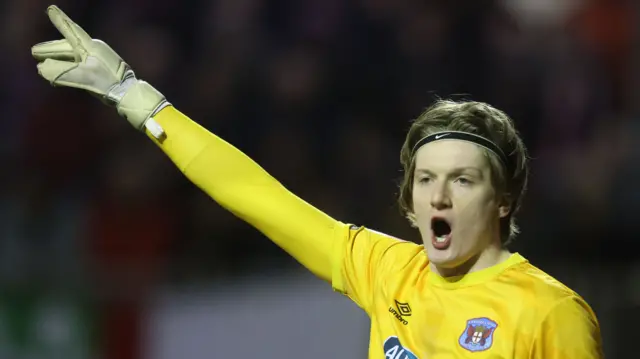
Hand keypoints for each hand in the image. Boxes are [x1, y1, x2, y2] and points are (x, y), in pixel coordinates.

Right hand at [32, 5, 167, 138]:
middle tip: (35, 52)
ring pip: (72, 56)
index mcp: (91, 47)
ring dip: (58, 58)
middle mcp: (94, 50)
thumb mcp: (84, 77)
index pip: (72, 31)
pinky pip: (78, 64)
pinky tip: (61, 72)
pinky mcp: (100, 70)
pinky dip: (67, 66)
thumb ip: (62, 72)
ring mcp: (98, 60)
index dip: (60, 21)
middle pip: (68, 46)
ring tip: (42, 62)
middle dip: (51, 49)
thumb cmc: (109, 83)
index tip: (51, 10)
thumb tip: (42, 69)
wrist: (128, 94)